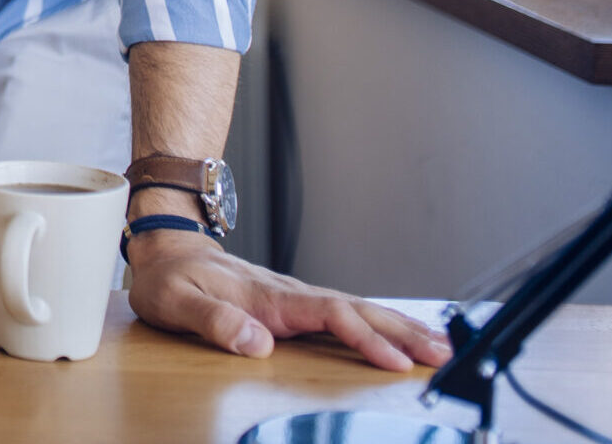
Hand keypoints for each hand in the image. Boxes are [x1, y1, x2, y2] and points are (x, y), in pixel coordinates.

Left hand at [126, 229, 453, 370]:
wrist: (167, 249)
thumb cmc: (170, 278)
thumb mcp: (177, 301)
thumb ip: (213, 321)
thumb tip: (256, 345)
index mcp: (269, 297)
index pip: (330, 315)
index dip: (365, 338)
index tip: (394, 362)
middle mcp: (291, 295)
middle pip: (358, 311)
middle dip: (402, 333)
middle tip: (445, 355)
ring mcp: (296, 299)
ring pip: (358, 311)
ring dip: (399, 328)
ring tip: (439, 347)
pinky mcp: (295, 306)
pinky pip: (345, 315)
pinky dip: (377, 325)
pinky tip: (398, 336)